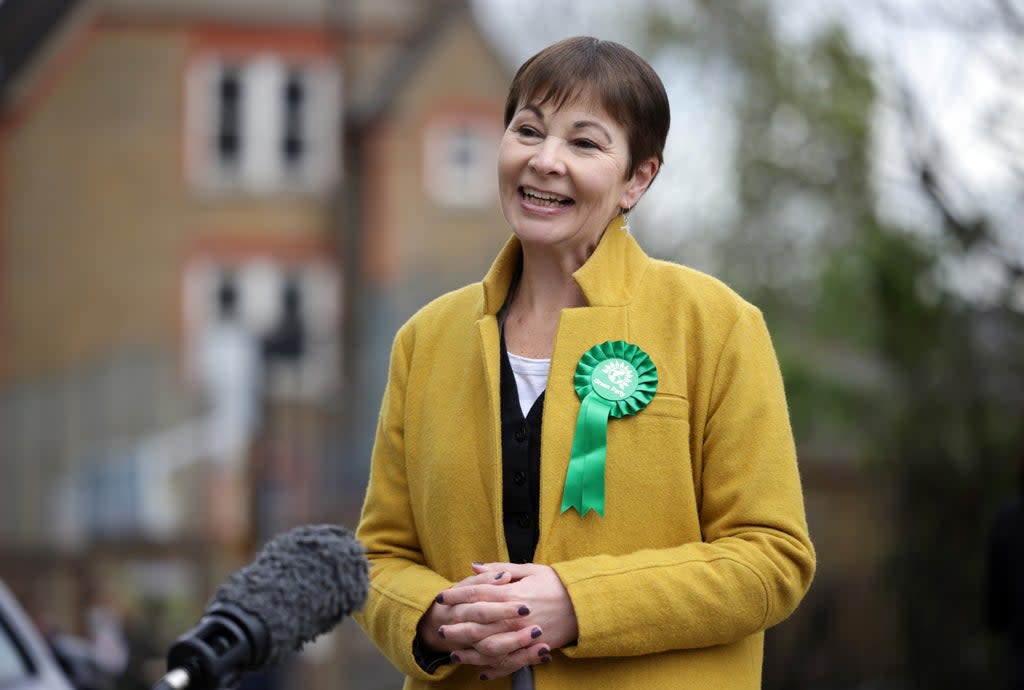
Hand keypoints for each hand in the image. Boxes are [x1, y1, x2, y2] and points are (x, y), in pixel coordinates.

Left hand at [437, 562, 578, 678]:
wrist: (584, 604)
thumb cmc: (556, 583)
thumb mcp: (529, 569)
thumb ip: (498, 569)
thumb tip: (473, 566)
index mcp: (511, 594)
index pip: (475, 594)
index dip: (456, 596)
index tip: (442, 598)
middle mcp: (513, 618)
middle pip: (477, 625)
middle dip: (456, 627)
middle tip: (440, 629)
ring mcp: (522, 636)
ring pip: (489, 649)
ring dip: (470, 653)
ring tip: (454, 653)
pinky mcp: (532, 650)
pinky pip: (510, 664)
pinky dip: (494, 670)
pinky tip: (482, 673)